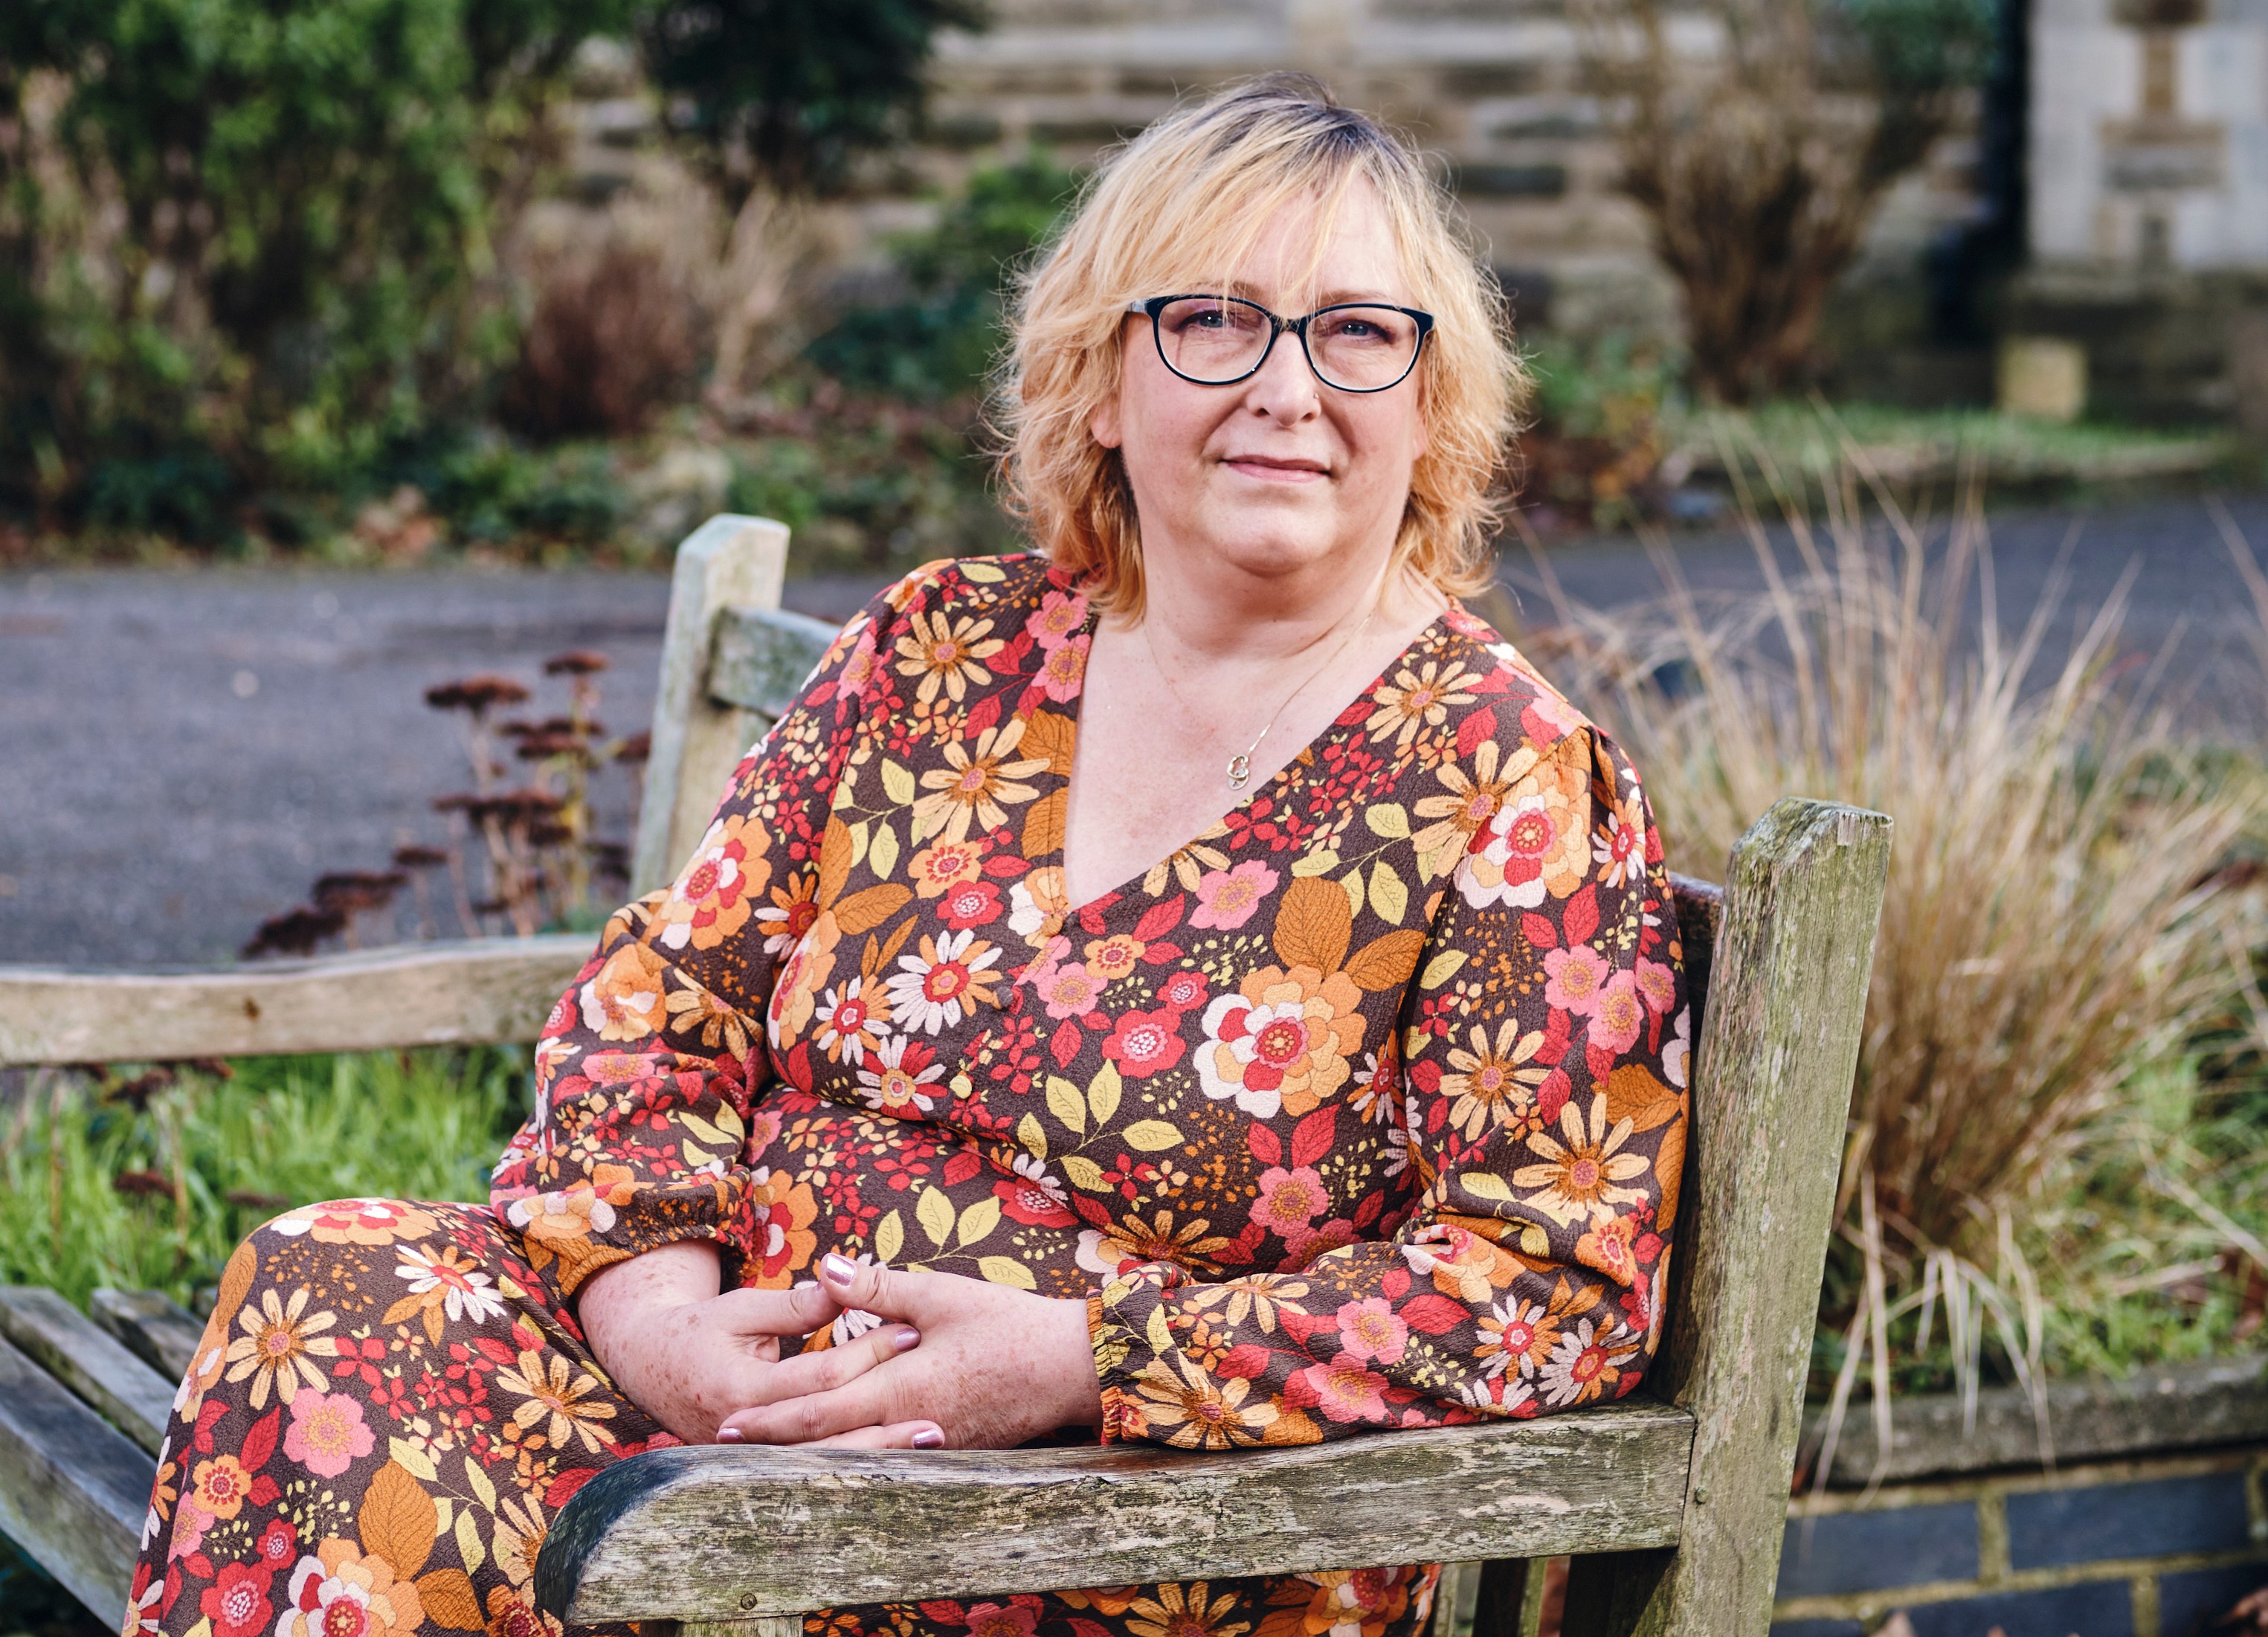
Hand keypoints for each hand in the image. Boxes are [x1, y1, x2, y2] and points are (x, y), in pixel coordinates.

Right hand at [578, 1241, 945, 1447]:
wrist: (651, 1369)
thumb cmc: (700, 1329)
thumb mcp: (741, 1307)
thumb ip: (793, 1306)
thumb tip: (844, 1287)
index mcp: (741, 1389)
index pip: (820, 1376)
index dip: (868, 1352)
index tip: (912, 1329)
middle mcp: (746, 1433)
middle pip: (828, 1432)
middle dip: (885, 1421)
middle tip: (939, 1409)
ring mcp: (749, 1459)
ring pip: (824, 1461)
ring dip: (878, 1453)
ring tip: (931, 1440)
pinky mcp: (757, 1468)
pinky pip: (813, 1468)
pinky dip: (855, 1463)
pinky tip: (896, 1459)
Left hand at [717, 1253, 1103, 1449]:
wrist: (1074, 1367)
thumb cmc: (1010, 1324)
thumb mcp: (943, 1294)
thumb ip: (879, 1287)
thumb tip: (824, 1270)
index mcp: (901, 1390)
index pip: (818, 1413)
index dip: (769, 1421)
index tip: (726, 1426)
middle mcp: (910, 1429)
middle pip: (829, 1445)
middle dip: (776, 1445)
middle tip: (728, 1444)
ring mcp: (933, 1444)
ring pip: (858, 1454)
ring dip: (811, 1451)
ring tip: (769, 1447)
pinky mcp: (954, 1445)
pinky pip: (890, 1454)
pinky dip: (855, 1450)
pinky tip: (840, 1444)